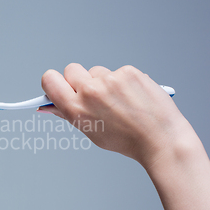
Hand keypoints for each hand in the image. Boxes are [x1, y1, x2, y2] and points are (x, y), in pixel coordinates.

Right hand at [40, 63, 192, 166]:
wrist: (160, 138)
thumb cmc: (126, 140)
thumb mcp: (91, 131)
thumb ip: (68, 113)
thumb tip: (48, 105)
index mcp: (76, 109)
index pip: (49, 79)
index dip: (52, 82)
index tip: (59, 87)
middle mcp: (90, 91)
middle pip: (71, 70)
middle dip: (78, 80)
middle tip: (92, 95)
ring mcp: (110, 80)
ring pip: (96, 71)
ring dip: (102, 82)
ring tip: (119, 101)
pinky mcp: (128, 72)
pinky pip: (117, 72)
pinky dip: (122, 82)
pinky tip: (132, 97)